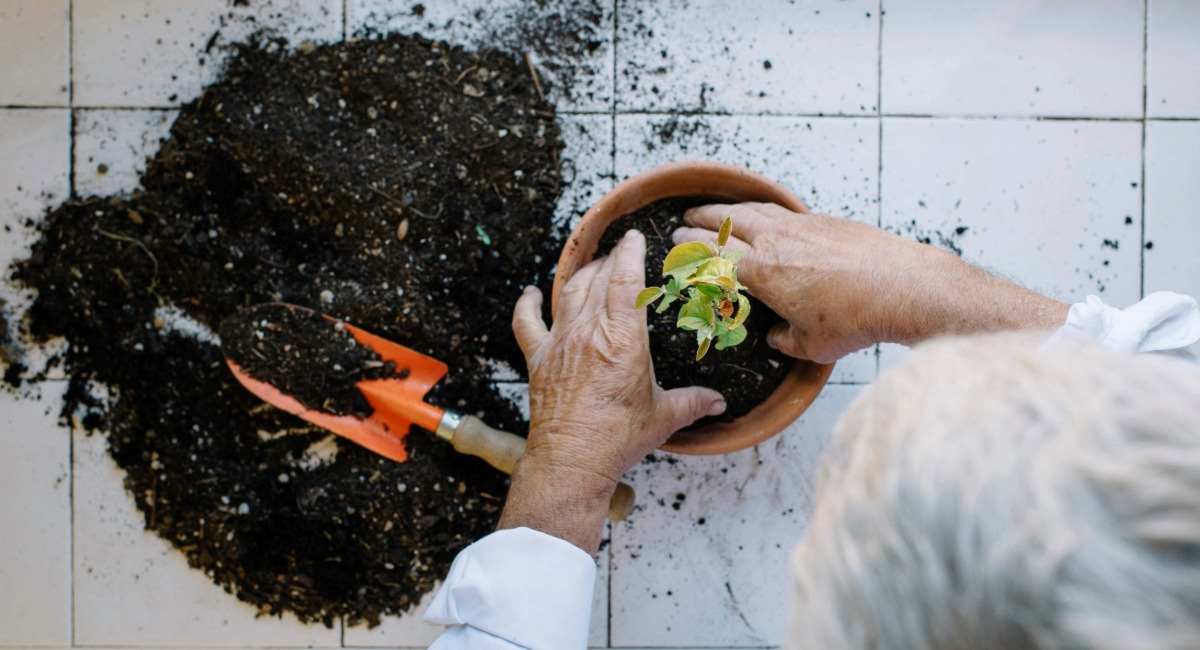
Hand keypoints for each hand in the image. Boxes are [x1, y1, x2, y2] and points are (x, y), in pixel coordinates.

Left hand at [498, 229, 725, 551]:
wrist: (572, 460)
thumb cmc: (617, 439)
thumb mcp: (664, 417)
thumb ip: (694, 402)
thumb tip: (719, 402)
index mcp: (624, 340)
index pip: (626, 281)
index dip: (630, 254)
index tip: (634, 239)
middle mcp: (590, 333)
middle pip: (597, 280)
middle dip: (609, 261)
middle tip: (619, 253)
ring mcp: (561, 343)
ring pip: (568, 294)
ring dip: (580, 275)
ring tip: (591, 265)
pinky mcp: (539, 359)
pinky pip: (527, 322)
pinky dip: (527, 304)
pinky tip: (530, 293)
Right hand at [674, 203, 1067, 362]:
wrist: (903, 287)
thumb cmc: (857, 319)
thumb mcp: (811, 345)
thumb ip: (784, 338)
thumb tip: (776, 336)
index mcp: (761, 273)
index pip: (712, 255)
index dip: (688, 250)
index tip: (675, 246)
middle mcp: (775, 242)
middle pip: (726, 223)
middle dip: (700, 222)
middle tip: (685, 221)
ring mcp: (801, 227)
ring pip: (754, 211)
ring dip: (728, 210)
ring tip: (715, 210)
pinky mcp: (825, 221)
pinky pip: (782, 210)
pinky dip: (761, 210)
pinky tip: (762, 214)